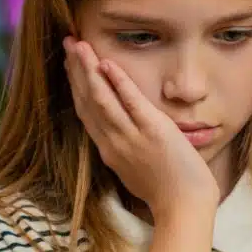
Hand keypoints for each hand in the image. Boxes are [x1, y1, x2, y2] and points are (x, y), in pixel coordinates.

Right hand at [63, 37, 217, 216]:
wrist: (183, 207)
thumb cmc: (166, 192)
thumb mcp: (135, 170)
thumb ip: (125, 149)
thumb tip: (120, 135)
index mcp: (108, 151)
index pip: (86, 112)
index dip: (76, 86)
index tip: (70, 65)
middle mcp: (113, 142)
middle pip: (88, 101)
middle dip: (76, 71)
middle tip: (68, 43)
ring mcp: (131, 137)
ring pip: (102, 98)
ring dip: (88, 70)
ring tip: (79, 45)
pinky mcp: (153, 132)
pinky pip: (131, 102)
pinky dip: (118, 82)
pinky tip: (107, 64)